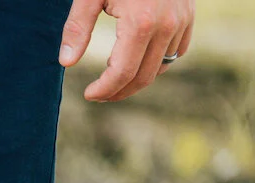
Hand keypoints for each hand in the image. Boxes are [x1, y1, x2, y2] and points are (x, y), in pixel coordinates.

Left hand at [60, 0, 193, 101]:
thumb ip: (77, 28)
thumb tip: (65, 62)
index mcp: (140, 24)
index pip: (122, 73)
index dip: (104, 89)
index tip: (88, 94)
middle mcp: (166, 26)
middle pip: (143, 77)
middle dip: (119, 91)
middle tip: (98, 94)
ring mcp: (182, 22)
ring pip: (161, 67)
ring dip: (137, 79)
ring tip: (113, 80)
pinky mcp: (189, 16)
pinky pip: (177, 52)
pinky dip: (157, 62)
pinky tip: (137, 62)